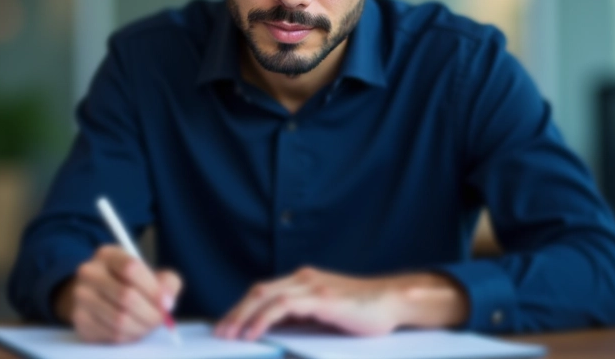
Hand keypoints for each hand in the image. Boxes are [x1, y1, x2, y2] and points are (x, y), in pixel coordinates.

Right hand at [54, 245, 182, 342]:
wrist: (98, 296)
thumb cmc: (131, 284)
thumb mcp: (151, 274)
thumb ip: (167, 282)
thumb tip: (167, 301)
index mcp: (108, 254)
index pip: (131, 268)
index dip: (153, 288)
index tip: (167, 303)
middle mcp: (89, 272)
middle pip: (126, 296)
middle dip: (150, 312)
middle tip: (160, 318)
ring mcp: (81, 295)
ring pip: (119, 319)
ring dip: (141, 326)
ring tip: (147, 324)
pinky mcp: (80, 318)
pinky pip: (111, 334)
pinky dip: (128, 336)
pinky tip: (133, 329)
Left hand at [214, 267, 467, 340]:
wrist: (394, 301)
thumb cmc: (364, 311)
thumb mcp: (327, 313)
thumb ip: (304, 316)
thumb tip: (274, 331)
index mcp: (304, 280)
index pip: (264, 291)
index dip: (242, 307)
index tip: (227, 325)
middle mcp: (305, 278)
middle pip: (259, 291)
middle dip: (236, 312)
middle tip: (220, 332)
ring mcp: (313, 286)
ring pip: (266, 296)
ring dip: (243, 316)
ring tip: (231, 335)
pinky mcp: (321, 298)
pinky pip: (283, 305)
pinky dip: (263, 319)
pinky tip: (253, 333)